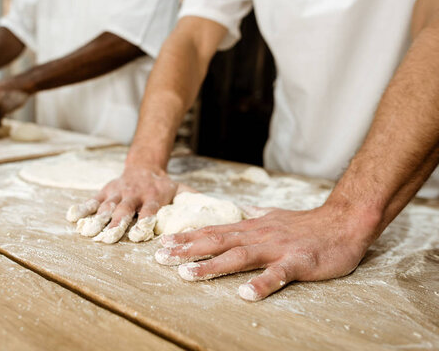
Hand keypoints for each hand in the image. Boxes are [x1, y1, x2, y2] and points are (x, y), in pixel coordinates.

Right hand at [66, 165, 190, 243]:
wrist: (144, 166)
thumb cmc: (164, 186)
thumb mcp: (180, 191)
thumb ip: (193, 202)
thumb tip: (219, 212)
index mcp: (153, 197)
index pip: (149, 211)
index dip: (143, 222)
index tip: (137, 236)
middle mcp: (134, 195)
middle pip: (124, 211)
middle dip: (116, 225)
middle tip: (108, 239)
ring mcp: (117, 193)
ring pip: (106, 207)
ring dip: (97, 220)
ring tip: (87, 232)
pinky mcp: (105, 192)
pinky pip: (91, 201)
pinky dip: (82, 209)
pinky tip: (70, 217)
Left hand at [154, 203, 379, 300]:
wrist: (345, 221)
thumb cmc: (310, 223)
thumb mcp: (277, 215)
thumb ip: (258, 216)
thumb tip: (245, 211)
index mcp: (253, 227)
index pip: (214, 231)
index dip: (188, 237)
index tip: (164, 242)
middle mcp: (259, 235)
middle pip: (217, 242)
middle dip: (187, 250)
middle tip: (161, 257)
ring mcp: (277, 248)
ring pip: (239, 256)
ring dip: (212, 265)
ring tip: (187, 274)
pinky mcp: (297, 262)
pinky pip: (278, 274)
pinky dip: (261, 284)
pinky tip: (245, 295)